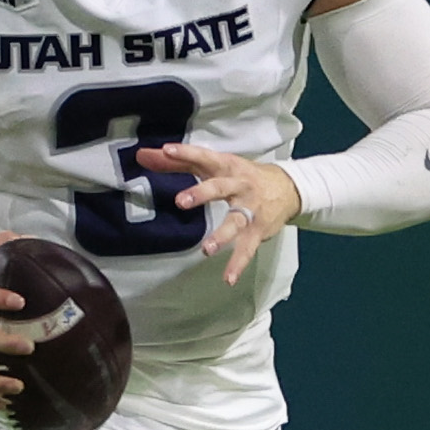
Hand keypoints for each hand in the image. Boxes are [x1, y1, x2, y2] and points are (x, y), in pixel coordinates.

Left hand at [139, 142, 301, 285]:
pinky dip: (238, 264)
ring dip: (222, 236)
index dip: (185, 153)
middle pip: (220, 188)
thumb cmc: (241, 175)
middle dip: (202, 194)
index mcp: (226, 166)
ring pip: (235, 222)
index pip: (203, 157)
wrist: (288, 188)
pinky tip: (228, 278)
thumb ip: (177, 162)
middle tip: (181, 201)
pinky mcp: (257, 230)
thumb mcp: (213, 165)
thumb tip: (142, 155)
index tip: (166, 151)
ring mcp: (250, 209)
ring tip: (207, 250)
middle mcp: (239, 185)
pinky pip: (247, 248)